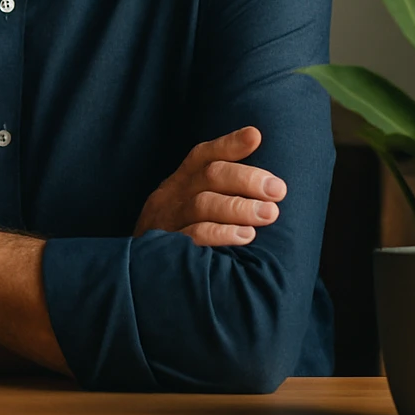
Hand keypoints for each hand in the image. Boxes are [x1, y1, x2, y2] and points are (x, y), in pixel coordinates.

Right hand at [133, 126, 286, 245]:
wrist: (136, 278)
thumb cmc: (177, 240)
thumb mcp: (188, 209)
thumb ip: (217, 194)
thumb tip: (266, 185)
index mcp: (179, 184)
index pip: (202, 156)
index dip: (229, 145)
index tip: (255, 137)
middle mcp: (171, 197)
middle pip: (209, 175)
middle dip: (247, 179)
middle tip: (278, 190)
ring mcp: (167, 222)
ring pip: (203, 203)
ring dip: (240, 207)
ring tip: (270, 213)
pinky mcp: (167, 249)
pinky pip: (194, 235)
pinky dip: (221, 233)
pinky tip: (246, 236)